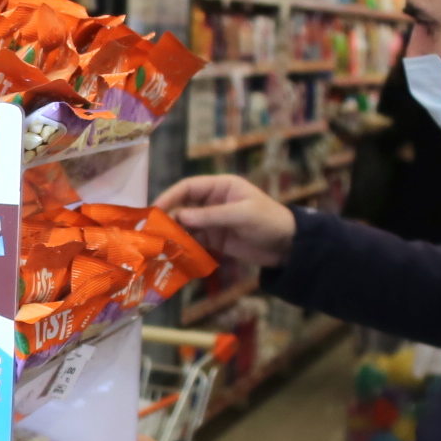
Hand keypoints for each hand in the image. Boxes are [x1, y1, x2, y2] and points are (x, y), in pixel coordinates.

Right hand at [154, 174, 296, 269]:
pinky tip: (174, 254)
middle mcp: (213, 201)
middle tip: (152, 232)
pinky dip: (184, 246)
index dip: (170, 196)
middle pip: (183, 206)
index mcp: (220, 187)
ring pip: (186, 225)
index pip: (188, 187)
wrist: (289, 246)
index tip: (155, 209)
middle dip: (168, 217)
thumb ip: (211, 216)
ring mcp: (213, 221)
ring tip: (159, 245)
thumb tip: (180, 216)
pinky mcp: (215, 239)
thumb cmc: (269, 221)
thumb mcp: (241, 215)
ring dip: (173, 234)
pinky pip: (194, 240)